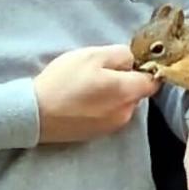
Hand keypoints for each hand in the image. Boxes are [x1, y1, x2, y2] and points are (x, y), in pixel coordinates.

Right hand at [34, 45, 158, 142]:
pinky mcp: (98, 134)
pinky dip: (101, 106)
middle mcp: (126, 113)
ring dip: (112, 94)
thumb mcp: (92, 55)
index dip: (145, 68)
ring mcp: (112, 127)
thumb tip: (132, 61)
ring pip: (122, 103)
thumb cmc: (65, 80)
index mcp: (128, 92)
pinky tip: (81, 100)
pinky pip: (108, 114)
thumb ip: (121, 55)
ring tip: (87, 86)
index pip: (153, 81)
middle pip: (136, 92)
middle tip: (98, 71)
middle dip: (124, 80)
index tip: (128, 62)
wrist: (35, 113)